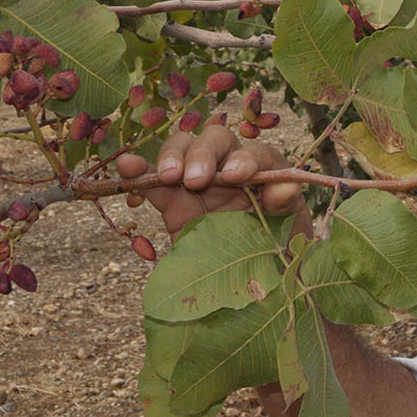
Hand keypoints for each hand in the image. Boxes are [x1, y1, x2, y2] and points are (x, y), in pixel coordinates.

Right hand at [116, 125, 304, 242]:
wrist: (252, 275)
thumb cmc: (279, 243)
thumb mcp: (290, 226)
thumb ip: (286, 204)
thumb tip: (286, 187)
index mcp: (265, 171)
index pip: (256, 153)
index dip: (245, 160)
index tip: (234, 176)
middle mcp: (231, 167)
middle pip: (215, 140)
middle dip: (204, 153)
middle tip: (196, 179)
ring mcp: (198, 181)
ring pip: (183, 150)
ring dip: (174, 156)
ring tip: (169, 176)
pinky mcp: (172, 200)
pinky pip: (153, 178)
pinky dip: (139, 169)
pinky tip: (127, 165)